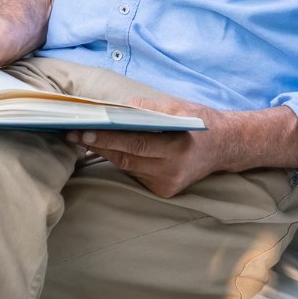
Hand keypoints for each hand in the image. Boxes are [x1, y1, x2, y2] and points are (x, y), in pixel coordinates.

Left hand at [66, 96, 231, 197]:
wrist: (225, 147)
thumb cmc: (198, 123)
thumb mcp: (177, 107)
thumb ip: (147, 107)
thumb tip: (114, 108)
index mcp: (177, 149)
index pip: (134, 144)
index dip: (107, 139)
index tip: (82, 131)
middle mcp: (172, 172)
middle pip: (125, 158)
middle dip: (97, 145)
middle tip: (72, 132)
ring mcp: (167, 185)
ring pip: (127, 167)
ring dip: (105, 152)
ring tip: (83, 137)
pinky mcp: (163, 191)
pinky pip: (135, 173)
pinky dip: (121, 159)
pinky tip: (105, 148)